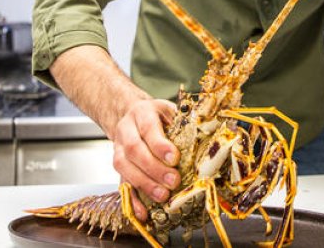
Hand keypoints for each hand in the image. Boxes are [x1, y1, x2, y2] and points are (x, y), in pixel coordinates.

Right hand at [110, 97, 179, 219]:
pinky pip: (121, 183)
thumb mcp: (169, 111)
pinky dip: (132, 200)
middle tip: (173, 181)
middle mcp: (126, 130)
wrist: (130, 114)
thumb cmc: (156, 115)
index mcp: (141, 113)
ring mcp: (118, 149)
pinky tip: (143, 212)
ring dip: (144, 184)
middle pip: (134, 150)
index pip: (148, 128)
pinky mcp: (118, 166)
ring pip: (124, 167)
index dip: (160, 145)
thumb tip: (205, 139)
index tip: (175, 158)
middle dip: (154, 168)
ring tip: (162, 196)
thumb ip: (182, 122)